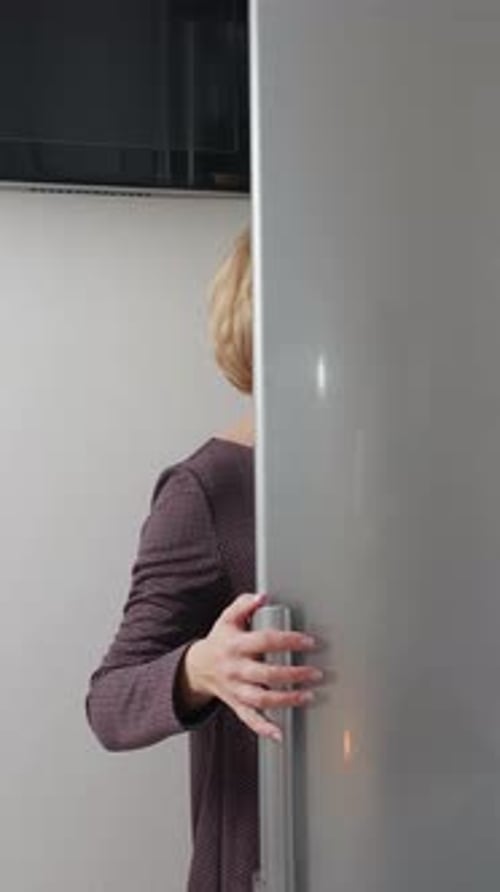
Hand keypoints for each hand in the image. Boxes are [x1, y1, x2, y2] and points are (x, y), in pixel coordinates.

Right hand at [180, 592, 321, 741]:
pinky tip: (280, 734)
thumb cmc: (220, 640)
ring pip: (261, 698)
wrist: (198, 667)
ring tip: (308, 696)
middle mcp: (235, 668)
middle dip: (294, 674)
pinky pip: (249, 719)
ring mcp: (235, 689)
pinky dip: (264, 728)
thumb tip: (262, 596)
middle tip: (316, 673)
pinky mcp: (236, 705)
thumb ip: (244, 604)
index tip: (309, 642)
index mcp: (235, 645)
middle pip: (266, 673)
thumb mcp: (228, 618)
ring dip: (286, 700)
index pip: (265, 641)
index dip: (288, 641)